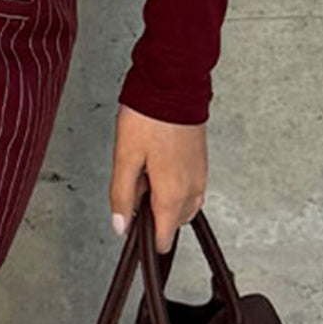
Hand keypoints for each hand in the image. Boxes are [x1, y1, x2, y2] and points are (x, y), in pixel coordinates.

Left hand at [110, 104, 207, 254]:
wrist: (174, 85)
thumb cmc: (149, 117)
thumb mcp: (125, 157)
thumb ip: (121, 195)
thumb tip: (121, 226)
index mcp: (173, 194)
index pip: (163, 238)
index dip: (144, 237)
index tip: (130, 224)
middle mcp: (193, 190)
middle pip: (171, 223)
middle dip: (151, 212)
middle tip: (133, 181)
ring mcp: (200, 176)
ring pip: (181, 206)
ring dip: (163, 199)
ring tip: (145, 169)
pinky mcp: (201, 163)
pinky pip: (189, 189)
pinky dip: (173, 186)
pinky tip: (157, 163)